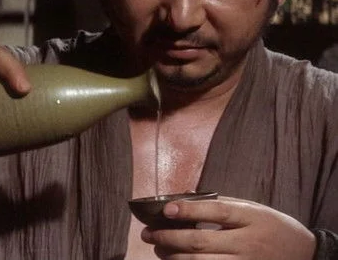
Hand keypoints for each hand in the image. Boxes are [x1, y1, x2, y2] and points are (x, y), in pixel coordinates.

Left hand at [141, 196, 315, 258]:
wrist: (303, 252)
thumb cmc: (271, 226)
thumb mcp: (252, 208)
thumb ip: (221, 204)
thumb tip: (183, 198)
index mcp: (249, 218)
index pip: (216, 212)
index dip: (189, 210)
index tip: (166, 209)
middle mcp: (247, 243)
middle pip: (201, 242)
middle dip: (169, 237)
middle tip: (149, 233)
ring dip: (173, 256)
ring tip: (157, 248)